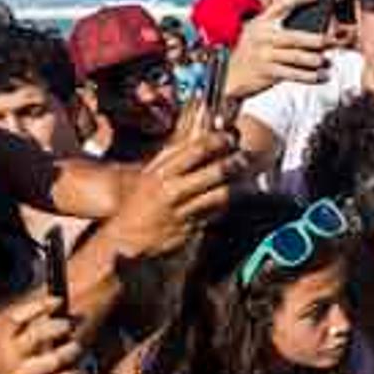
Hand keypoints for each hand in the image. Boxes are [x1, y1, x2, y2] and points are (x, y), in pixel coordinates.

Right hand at [0, 291, 81, 373]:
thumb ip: (8, 321)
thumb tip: (31, 304)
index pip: (22, 315)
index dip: (42, 305)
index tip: (57, 300)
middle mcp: (10, 354)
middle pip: (41, 334)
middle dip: (61, 326)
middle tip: (70, 323)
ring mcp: (21, 373)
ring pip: (54, 359)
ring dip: (69, 351)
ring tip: (74, 346)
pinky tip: (72, 369)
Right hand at [108, 127, 238, 258]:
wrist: (127, 236)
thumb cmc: (140, 201)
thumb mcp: (150, 174)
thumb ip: (172, 158)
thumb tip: (199, 137)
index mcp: (162, 173)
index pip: (196, 149)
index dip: (218, 140)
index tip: (229, 137)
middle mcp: (174, 191)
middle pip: (215, 172)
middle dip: (235, 163)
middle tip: (245, 158)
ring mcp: (184, 211)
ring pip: (221, 195)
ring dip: (238, 186)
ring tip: (246, 180)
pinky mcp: (192, 229)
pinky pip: (216, 214)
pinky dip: (226, 205)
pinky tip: (231, 199)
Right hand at [225, 0, 331, 102]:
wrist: (229, 75)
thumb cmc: (252, 51)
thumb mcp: (257, 31)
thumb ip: (278, 25)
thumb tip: (311, 25)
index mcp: (262, 21)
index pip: (283, 4)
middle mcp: (263, 35)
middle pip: (295, 36)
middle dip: (316, 40)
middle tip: (331, 40)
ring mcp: (264, 54)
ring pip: (297, 56)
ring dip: (316, 60)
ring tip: (328, 62)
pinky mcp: (267, 72)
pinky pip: (293, 74)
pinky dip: (310, 76)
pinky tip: (322, 76)